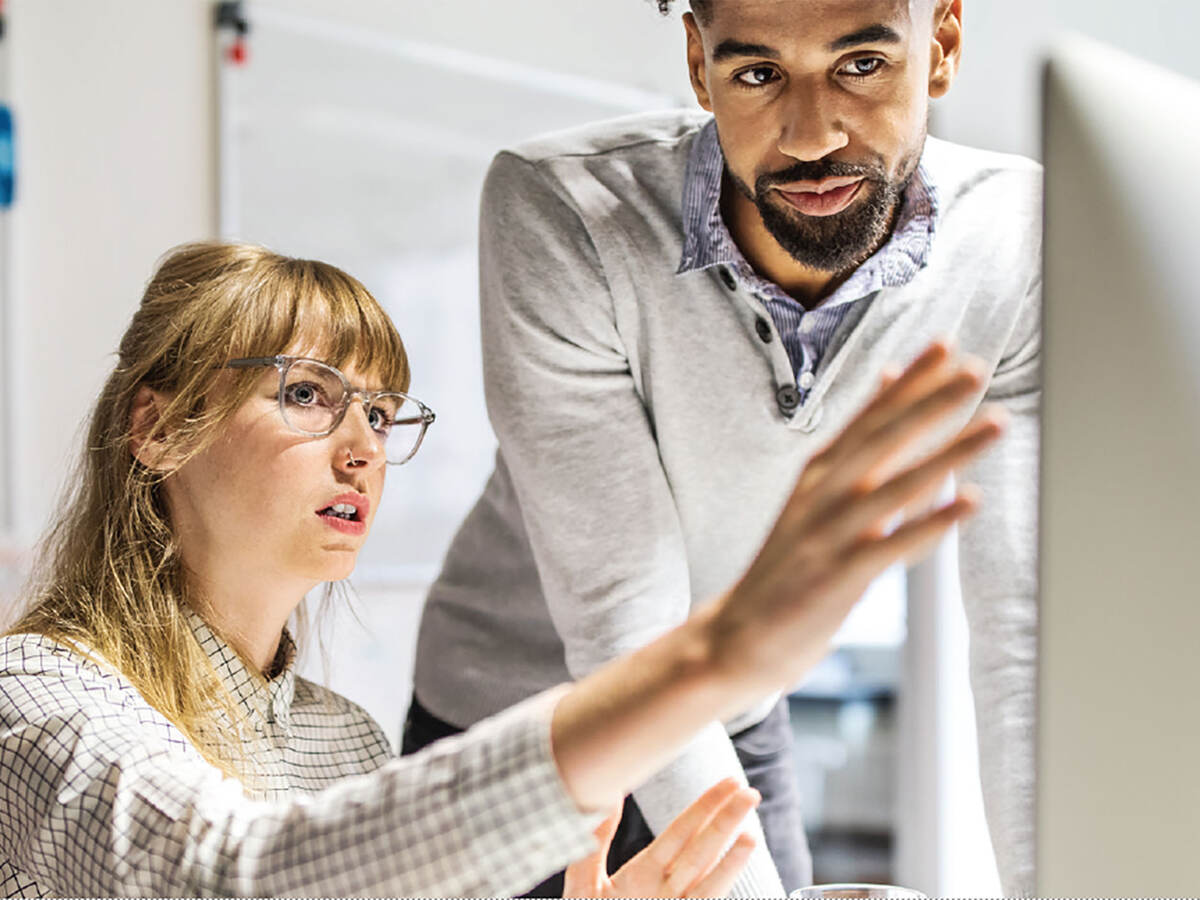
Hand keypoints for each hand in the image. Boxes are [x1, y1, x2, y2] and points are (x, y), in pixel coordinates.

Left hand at [563, 778, 757, 897]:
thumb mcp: (584, 883)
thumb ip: (596, 841)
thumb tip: (611, 793)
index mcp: (646, 874)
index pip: (681, 833)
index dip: (704, 808)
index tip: (729, 782)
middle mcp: (666, 894)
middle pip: (700, 852)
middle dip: (724, 823)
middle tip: (749, 792)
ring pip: (706, 885)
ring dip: (729, 864)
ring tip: (750, 835)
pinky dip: (717, 886)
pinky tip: (730, 876)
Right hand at [710, 341, 1005, 695]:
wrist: (738, 636)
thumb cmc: (787, 568)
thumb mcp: (810, 502)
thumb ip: (851, 457)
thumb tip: (881, 405)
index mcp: (815, 474)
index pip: (867, 417)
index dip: (908, 381)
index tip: (946, 345)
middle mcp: (820, 496)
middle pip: (883, 438)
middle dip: (932, 401)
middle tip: (975, 368)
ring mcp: (828, 535)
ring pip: (898, 485)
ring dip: (951, 451)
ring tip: (996, 423)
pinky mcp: (838, 578)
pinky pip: (894, 545)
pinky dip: (933, 523)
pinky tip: (971, 502)